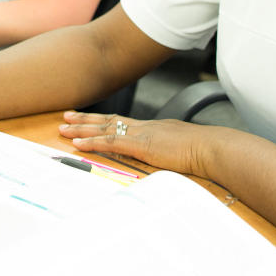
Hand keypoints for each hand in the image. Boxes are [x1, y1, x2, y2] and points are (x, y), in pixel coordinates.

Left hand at [58, 110, 210, 177]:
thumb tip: (163, 158)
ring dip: (82, 129)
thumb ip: (167, 152)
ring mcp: (141, 134)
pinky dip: (93, 142)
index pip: (122, 122)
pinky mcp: (141, 145)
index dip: (102, 120)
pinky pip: (111, 143)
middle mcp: (144, 127)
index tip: (87, 118)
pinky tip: (78, 143)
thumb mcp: (180, 150)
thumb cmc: (202, 151)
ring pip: (105, 129)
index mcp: (153, 128)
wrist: (211, 147)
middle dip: (86, 120)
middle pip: (109, 121)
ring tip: (63, 128)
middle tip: (66, 117)